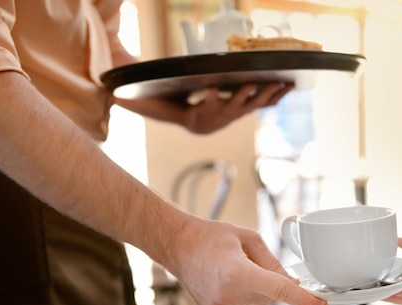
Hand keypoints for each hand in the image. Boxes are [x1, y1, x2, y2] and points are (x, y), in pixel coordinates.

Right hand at [116, 82, 292, 133]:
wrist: (194, 123)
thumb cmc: (176, 108)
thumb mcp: (155, 105)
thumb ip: (136, 102)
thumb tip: (111, 97)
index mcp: (201, 116)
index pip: (205, 107)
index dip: (210, 100)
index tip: (212, 89)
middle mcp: (220, 116)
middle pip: (234, 107)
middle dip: (242, 96)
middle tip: (250, 85)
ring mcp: (236, 113)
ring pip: (253, 105)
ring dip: (267, 95)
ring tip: (281, 84)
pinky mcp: (246, 107)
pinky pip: (263, 102)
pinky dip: (275, 95)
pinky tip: (289, 86)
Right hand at [162, 213, 327, 304]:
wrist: (177, 246)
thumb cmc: (210, 237)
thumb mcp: (248, 238)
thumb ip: (273, 263)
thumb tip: (291, 284)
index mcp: (237, 273)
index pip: (279, 291)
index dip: (304, 299)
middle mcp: (229, 296)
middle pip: (270, 295)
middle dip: (270, 280)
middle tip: (250, 261)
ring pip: (258, 301)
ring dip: (254, 286)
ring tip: (230, 268)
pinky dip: (243, 294)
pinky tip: (225, 280)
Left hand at [181, 83, 292, 133]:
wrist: (200, 126)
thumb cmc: (224, 110)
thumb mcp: (244, 106)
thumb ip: (258, 98)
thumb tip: (276, 84)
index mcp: (248, 107)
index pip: (268, 102)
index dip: (282, 94)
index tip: (293, 84)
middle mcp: (239, 109)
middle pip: (256, 102)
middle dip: (268, 92)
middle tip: (278, 82)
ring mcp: (225, 109)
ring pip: (237, 101)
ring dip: (244, 93)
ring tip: (252, 83)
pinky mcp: (209, 106)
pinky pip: (211, 99)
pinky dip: (212, 93)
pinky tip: (212, 87)